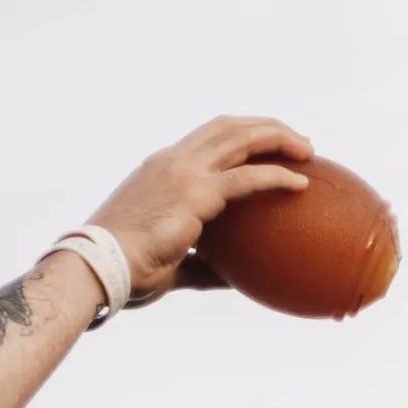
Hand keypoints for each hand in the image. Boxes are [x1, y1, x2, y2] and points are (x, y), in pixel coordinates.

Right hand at [85, 116, 313, 303]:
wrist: (99, 267)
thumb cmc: (128, 271)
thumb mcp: (171, 264)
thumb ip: (204, 266)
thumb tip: (234, 280)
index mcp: (162, 170)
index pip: (206, 139)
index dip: (240, 135)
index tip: (267, 145)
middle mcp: (172, 162)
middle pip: (227, 127)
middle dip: (266, 127)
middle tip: (298, 142)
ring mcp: (182, 173)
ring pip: (239, 139)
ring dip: (277, 138)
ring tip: (308, 151)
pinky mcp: (193, 194)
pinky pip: (245, 178)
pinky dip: (276, 176)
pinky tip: (301, 184)